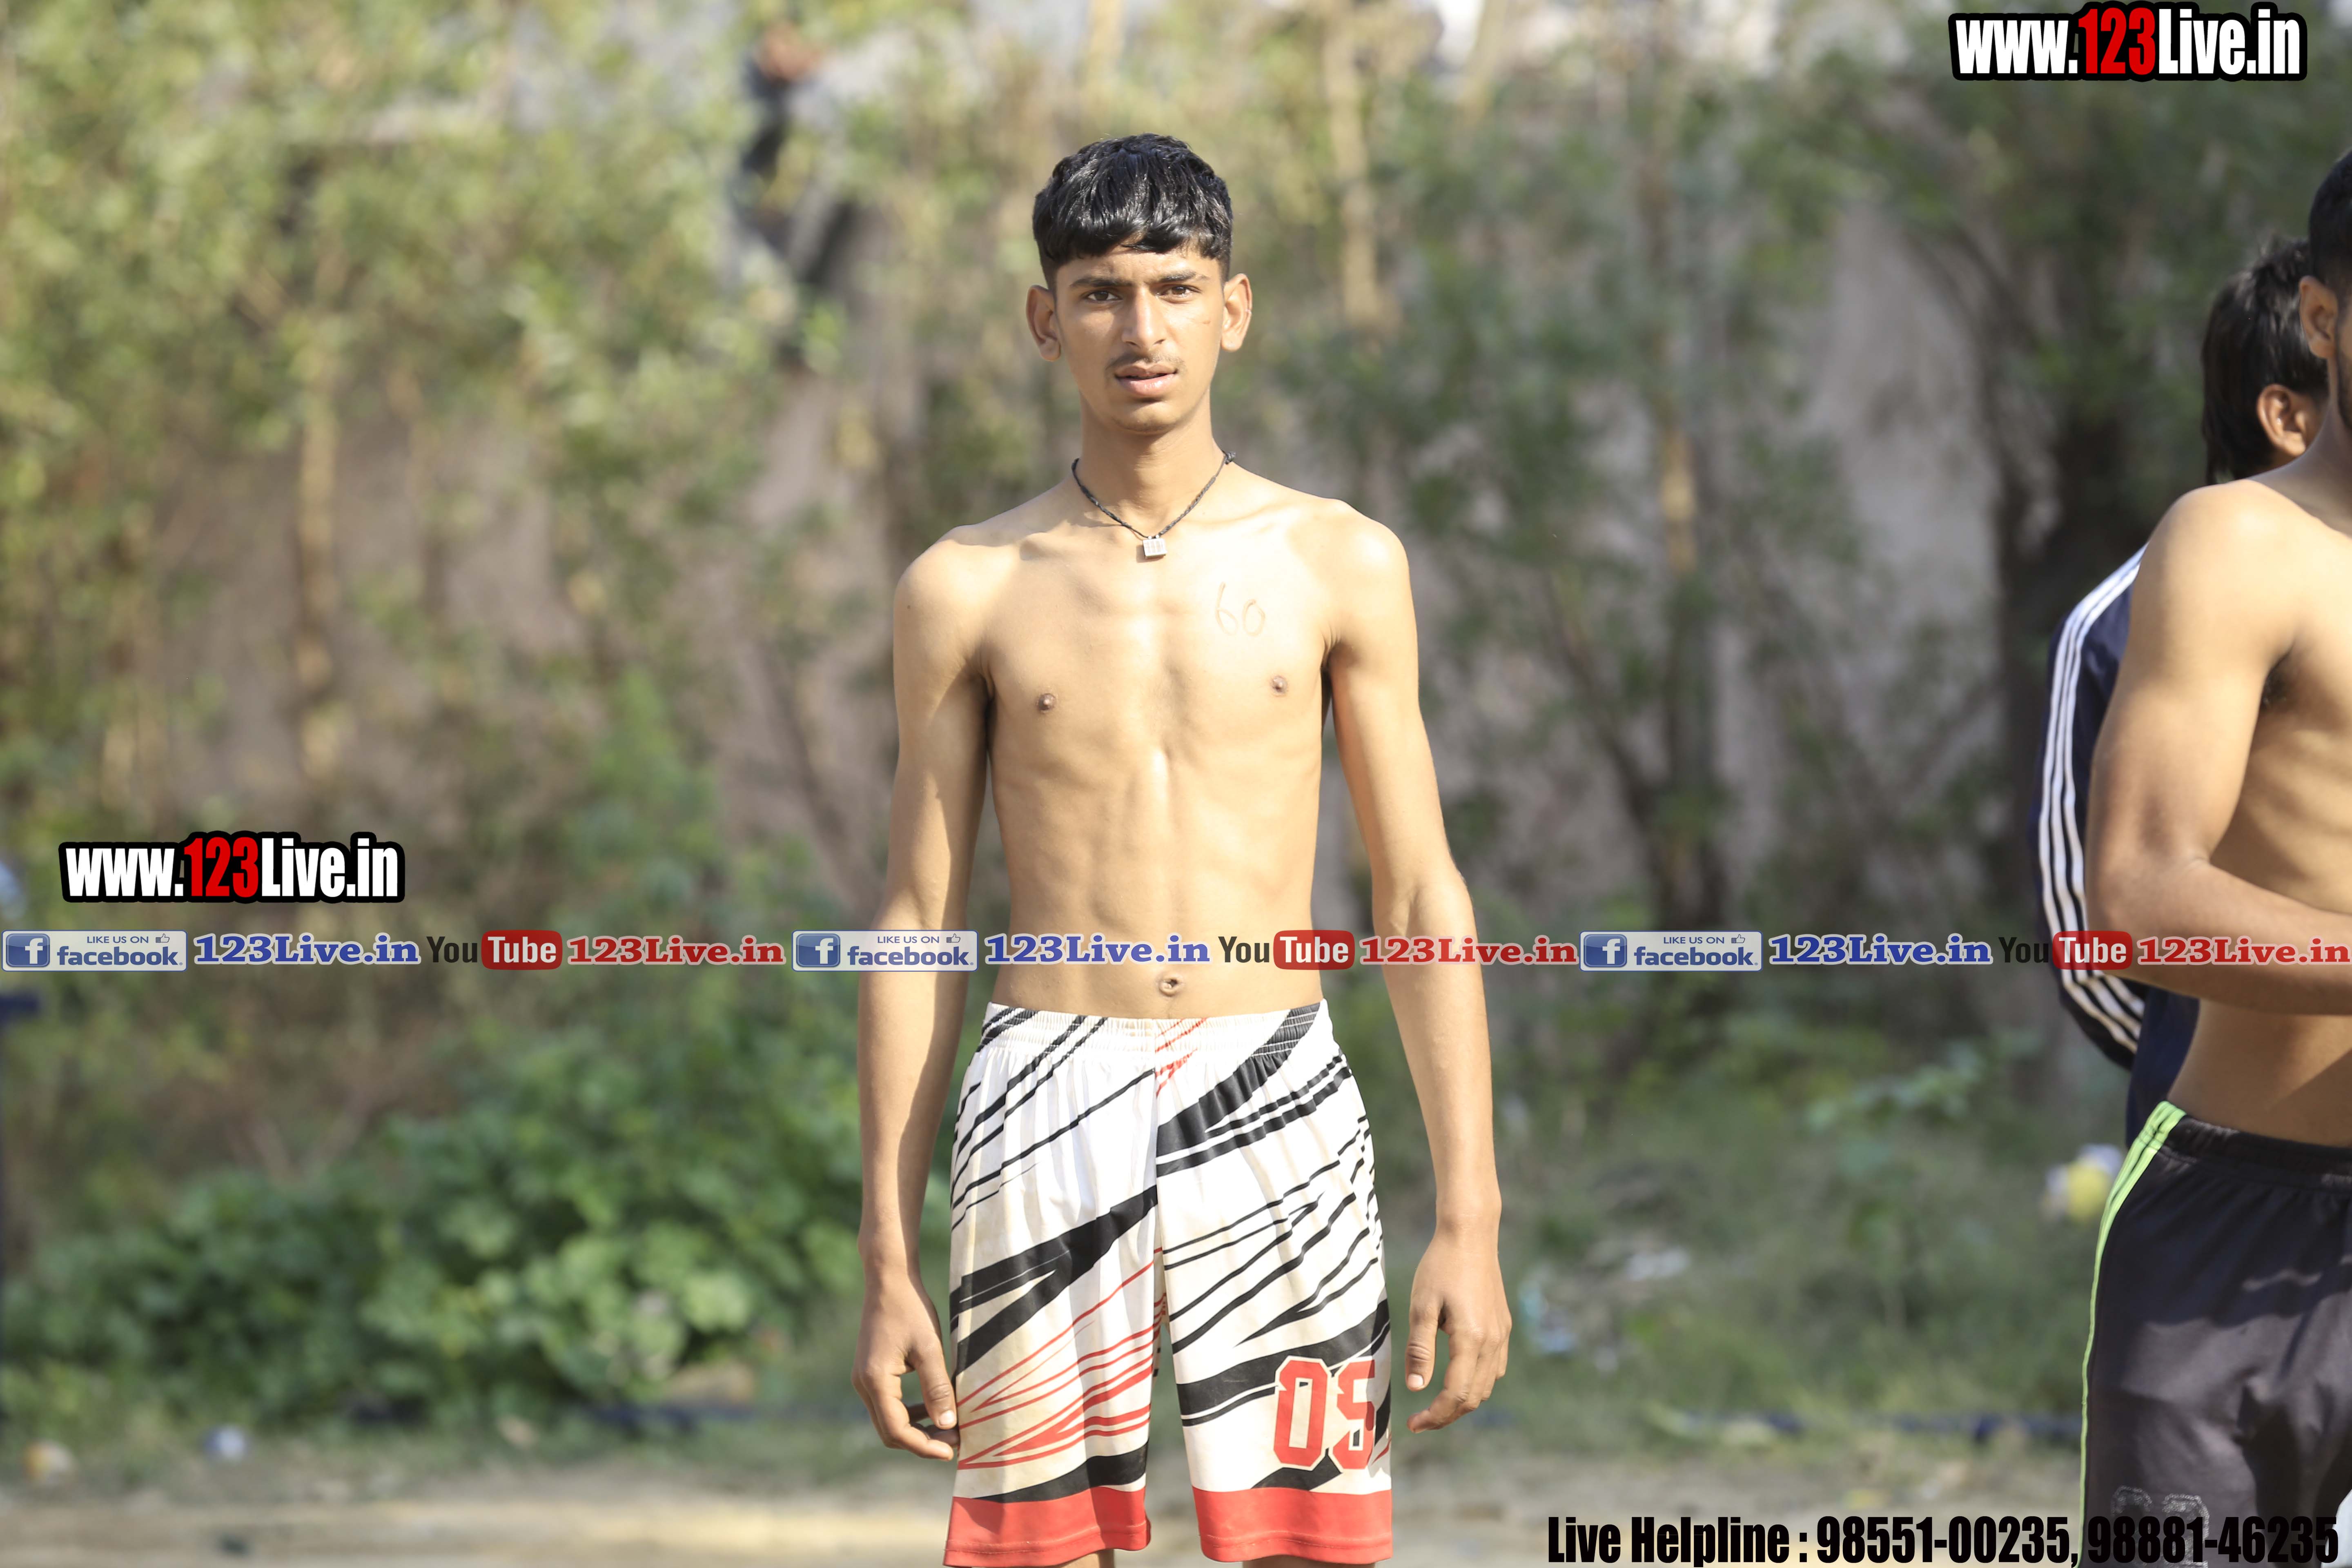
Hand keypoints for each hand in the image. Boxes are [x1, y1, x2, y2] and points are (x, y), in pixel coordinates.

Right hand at [852, 1269, 959, 1459]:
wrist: (889, 1280)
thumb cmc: (911, 1309)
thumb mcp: (930, 1348)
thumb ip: (938, 1388)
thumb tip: (948, 1425)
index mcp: (875, 1380)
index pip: (897, 1430)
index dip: (924, 1445)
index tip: (951, 1451)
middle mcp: (863, 1384)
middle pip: (889, 1431)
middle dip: (921, 1441)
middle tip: (954, 1441)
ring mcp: (864, 1379)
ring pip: (889, 1419)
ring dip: (917, 1427)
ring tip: (949, 1427)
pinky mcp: (870, 1372)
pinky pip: (889, 1404)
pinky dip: (910, 1411)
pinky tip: (933, 1407)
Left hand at [1402, 1228, 1509, 1433]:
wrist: (1470, 1235)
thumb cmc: (1439, 1266)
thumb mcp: (1421, 1306)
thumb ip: (1420, 1349)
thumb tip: (1416, 1388)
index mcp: (1471, 1339)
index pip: (1456, 1394)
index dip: (1435, 1416)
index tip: (1414, 1425)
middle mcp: (1493, 1342)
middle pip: (1475, 1397)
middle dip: (1448, 1415)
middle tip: (1421, 1421)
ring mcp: (1502, 1335)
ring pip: (1488, 1386)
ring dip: (1463, 1401)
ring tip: (1435, 1403)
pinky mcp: (1503, 1326)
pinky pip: (1495, 1368)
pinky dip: (1477, 1383)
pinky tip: (1457, 1376)